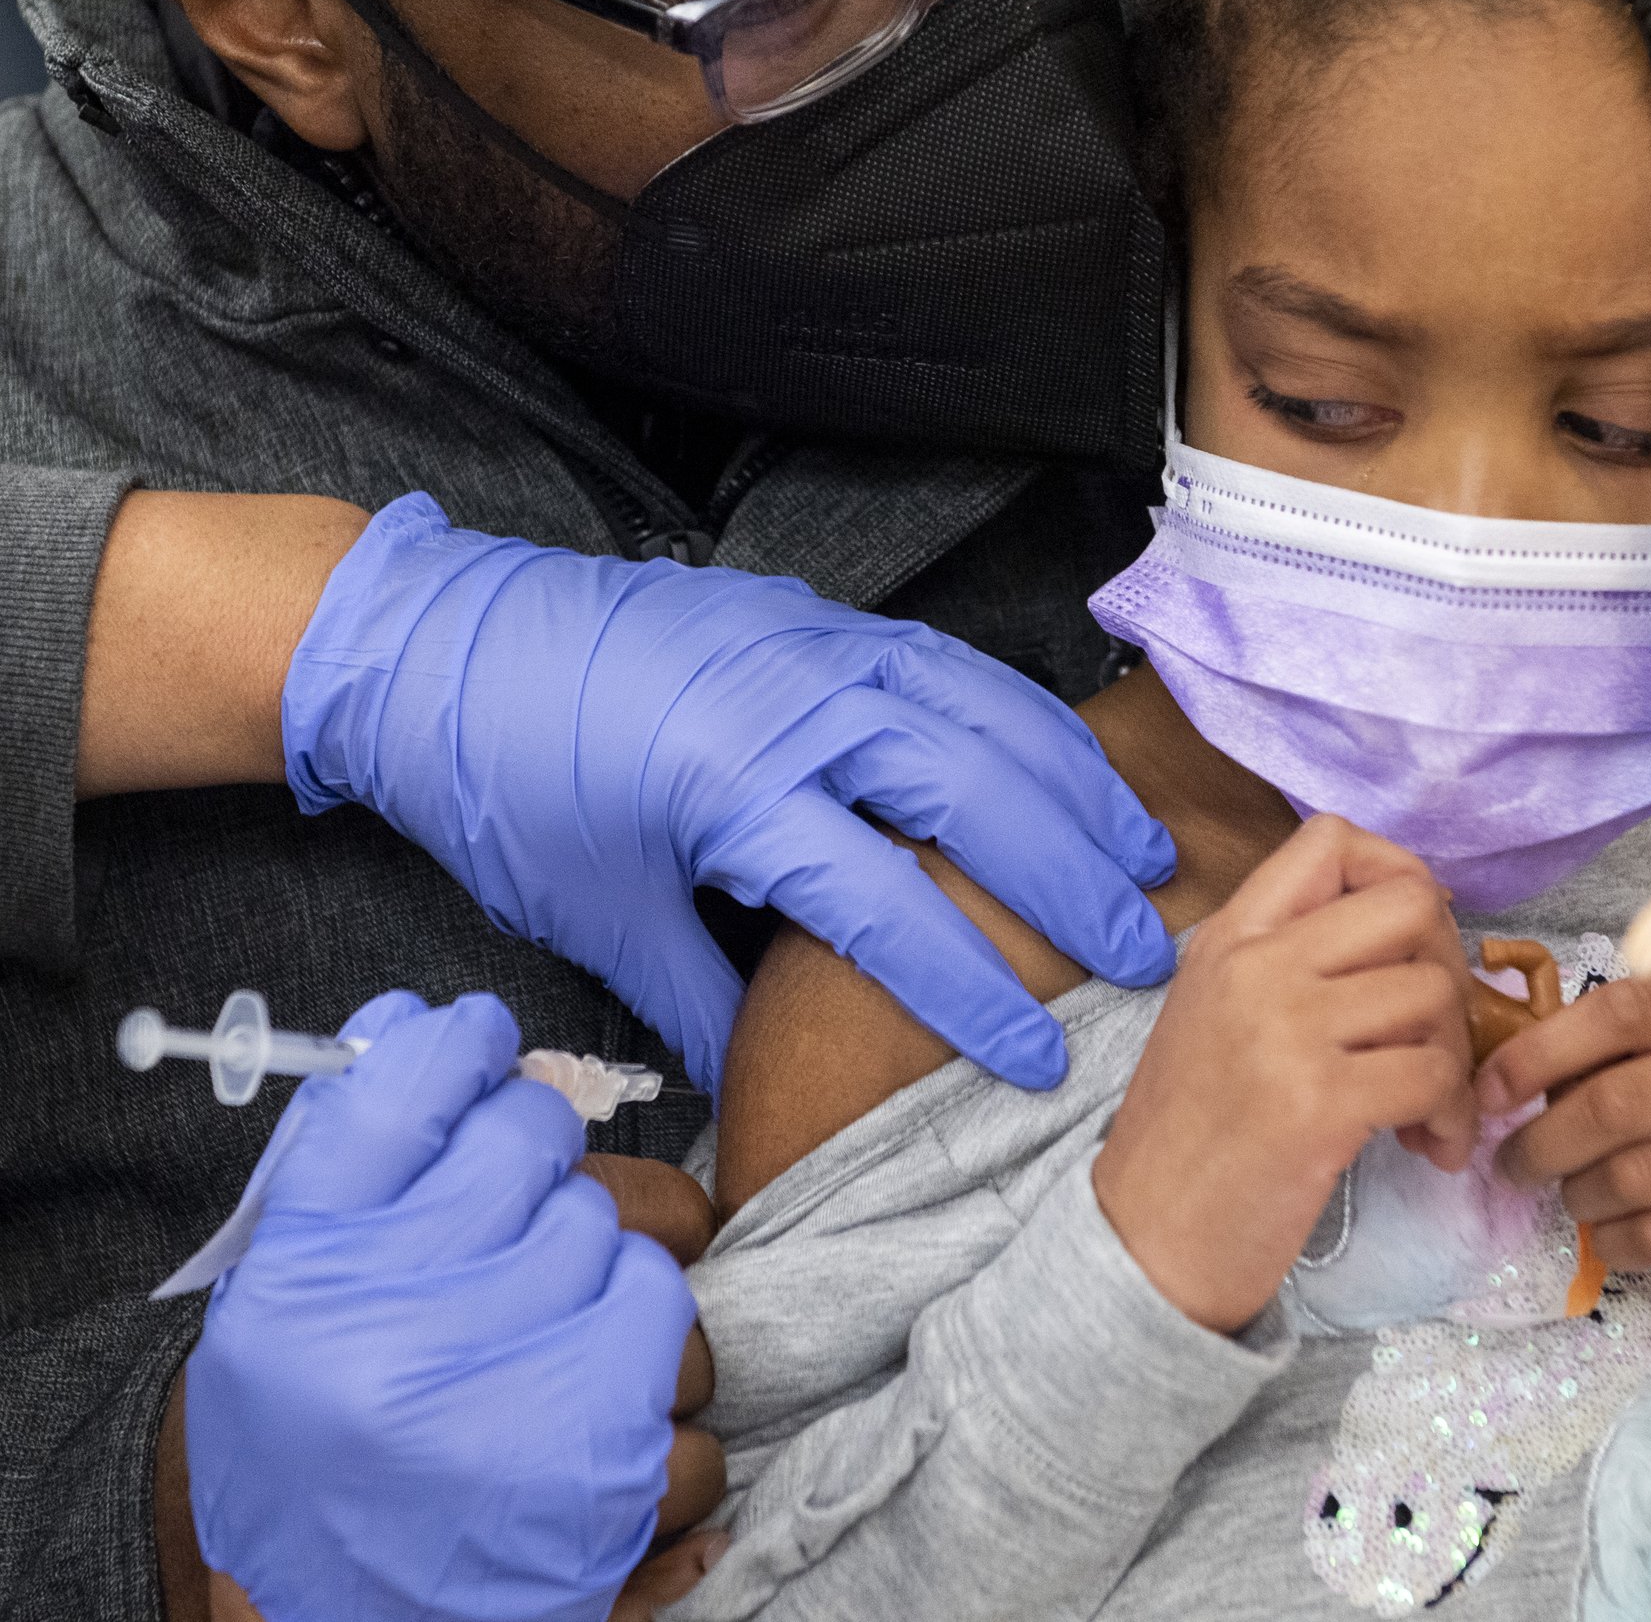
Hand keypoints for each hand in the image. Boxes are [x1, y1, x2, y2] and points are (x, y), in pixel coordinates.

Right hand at [181, 993, 707, 1621]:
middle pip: (529, 1138)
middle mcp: (392, 1337)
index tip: (480, 1041)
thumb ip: (350, 1168)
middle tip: (507, 1219)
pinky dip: (637, 1339)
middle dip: (533, 1159)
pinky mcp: (607, 1449)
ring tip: (533, 1334)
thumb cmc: (327, 1448)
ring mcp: (508, 1395)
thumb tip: (423, 1024)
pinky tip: (583, 1391)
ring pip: (616, 1224)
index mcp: (299, 1287)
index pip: (396, 1092)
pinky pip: (668, 1310)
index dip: (454, 1045)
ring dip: (593, 1262)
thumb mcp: (288, 1310)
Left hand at [283, 492, 1177, 1091]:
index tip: (1035, 1060)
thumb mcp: (595, 913)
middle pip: (974, 796)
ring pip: (987, 715)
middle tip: (1145, 954)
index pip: (885, 907)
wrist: (445, 643)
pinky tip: (1070, 764)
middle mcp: (799, 706)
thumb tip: (767, 1088)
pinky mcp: (826, 619)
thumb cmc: (509, 783)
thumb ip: (699, 1000)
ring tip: (1147, 859)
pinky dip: (1029, 719)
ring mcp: (822, 648)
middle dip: (1071, 882)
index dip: (972, 993)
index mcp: (732, 788)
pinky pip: (957, 667)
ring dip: (1076, 788)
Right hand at [1093, 817, 1478, 1333]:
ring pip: (1437, 993)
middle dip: (1450, 965)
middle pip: (1413, 901)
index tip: (1407, 949)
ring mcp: (1286, 1030)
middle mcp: (1256, 965)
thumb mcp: (1219, 1014)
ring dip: (1458, 1059)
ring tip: (1428, 1111)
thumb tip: (1411, 939)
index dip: (1398, 878)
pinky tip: (1432, 1149)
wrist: (1139, 1247)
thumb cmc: (1190, 1141)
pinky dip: (1455, 1117)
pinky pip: (1436, 1075)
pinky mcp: (1318, 1104)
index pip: (1334, 839)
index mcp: (1231, 937)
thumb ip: (1291, 961)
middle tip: (1433, 1032)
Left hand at [1479, 970, 1650, 1291]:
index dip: (1538, 1053)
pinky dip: (1616, 1240)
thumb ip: (1621, 1048)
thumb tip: (1506, 1081)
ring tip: (1571, 1195)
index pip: (1619, 1013)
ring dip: (1577, 1195)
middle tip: (1514, 1164)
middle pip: (1615, 1104)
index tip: (1487, 1093)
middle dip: (1542, 1142)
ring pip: (1632, 1178)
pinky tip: (1609, 1233)